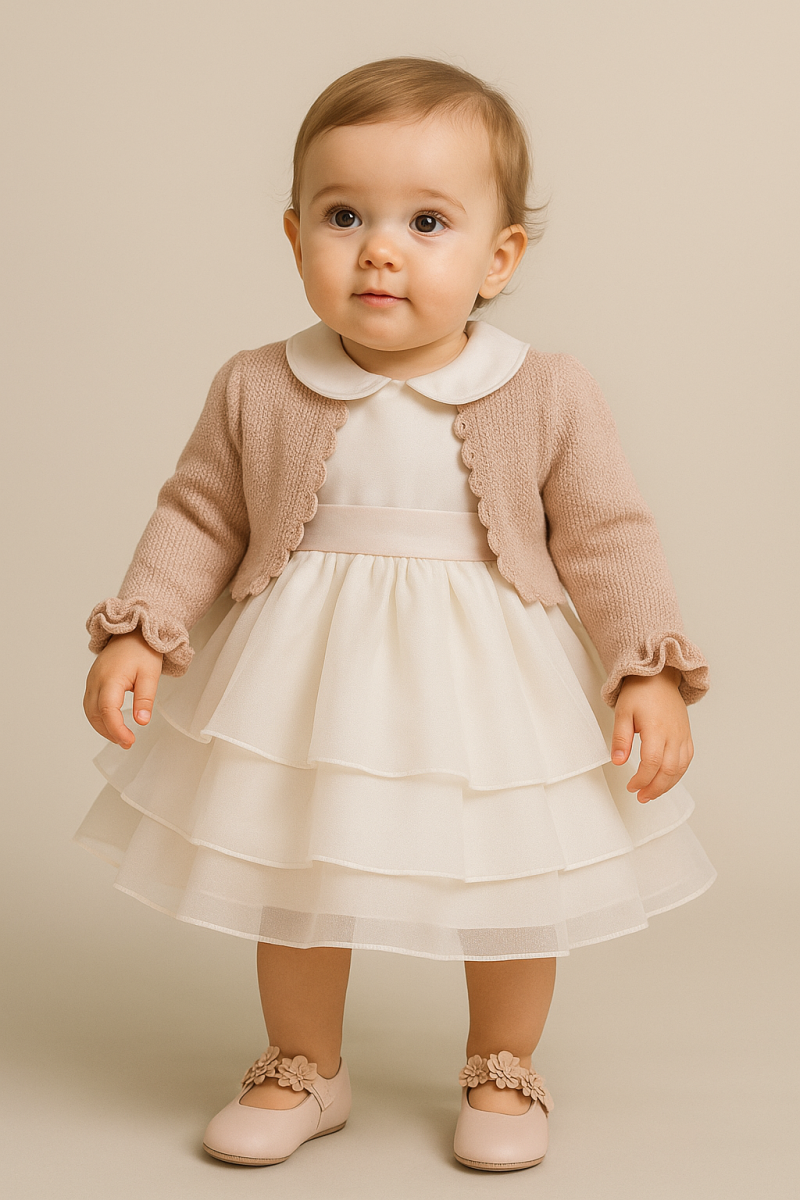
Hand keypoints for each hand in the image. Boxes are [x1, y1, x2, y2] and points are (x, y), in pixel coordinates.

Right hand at [83, 628, 163, 748]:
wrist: (133, 632)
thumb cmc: (142, 651)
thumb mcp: (150, 675)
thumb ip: (145, 699)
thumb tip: (142, 721)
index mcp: (110, 678)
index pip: (107, 711)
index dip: (117, 729)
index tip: (129, 741)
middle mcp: (96, 680)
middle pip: (95, 714)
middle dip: (110, 732)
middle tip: (127, 743)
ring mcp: (92, 681)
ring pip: (90, 711)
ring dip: (102, 727)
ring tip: (121, 738)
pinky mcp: (93, 681)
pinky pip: (90, 704)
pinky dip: (99, 718)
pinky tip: (111, 724)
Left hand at [610, 667, 693, 802]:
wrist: (658, 677)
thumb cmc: (639, 692)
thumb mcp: (622, 713)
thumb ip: (621, 739)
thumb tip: (618, 762)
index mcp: (656, 729)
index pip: (652, 763)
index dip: (642, 779)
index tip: (631, 786)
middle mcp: (673, 734)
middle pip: (669, 770)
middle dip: (655, 788)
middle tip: (641, 796)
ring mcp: (682, 735)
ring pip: (680, 768)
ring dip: (667, 785)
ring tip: (651, 793)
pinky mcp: (686, 735)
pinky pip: (687, 760)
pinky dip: (678, 774)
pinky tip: (666, 780)